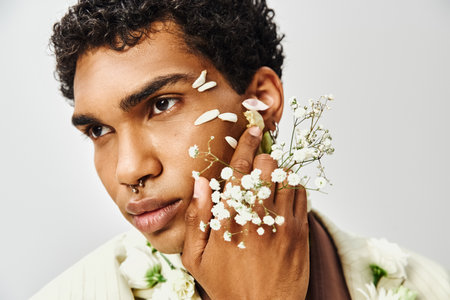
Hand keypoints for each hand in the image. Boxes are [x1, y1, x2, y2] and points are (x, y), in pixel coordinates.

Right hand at [182, 126, 309, 299]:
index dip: (246, 144)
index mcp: (229, 217)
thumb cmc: (227, 285)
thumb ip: (196, 218)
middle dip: (263, 158)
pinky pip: (301, 194)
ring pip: (286, 177)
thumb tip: (201, 183)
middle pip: (267, 166)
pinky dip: (294, 187)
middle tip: (259, 164)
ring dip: (279, 172)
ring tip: (271, 180)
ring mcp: (281, 223)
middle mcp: (257, 215)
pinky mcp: (299, 232)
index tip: (252, 129)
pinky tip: (283, 196)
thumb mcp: (196, 258)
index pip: (239, 169)